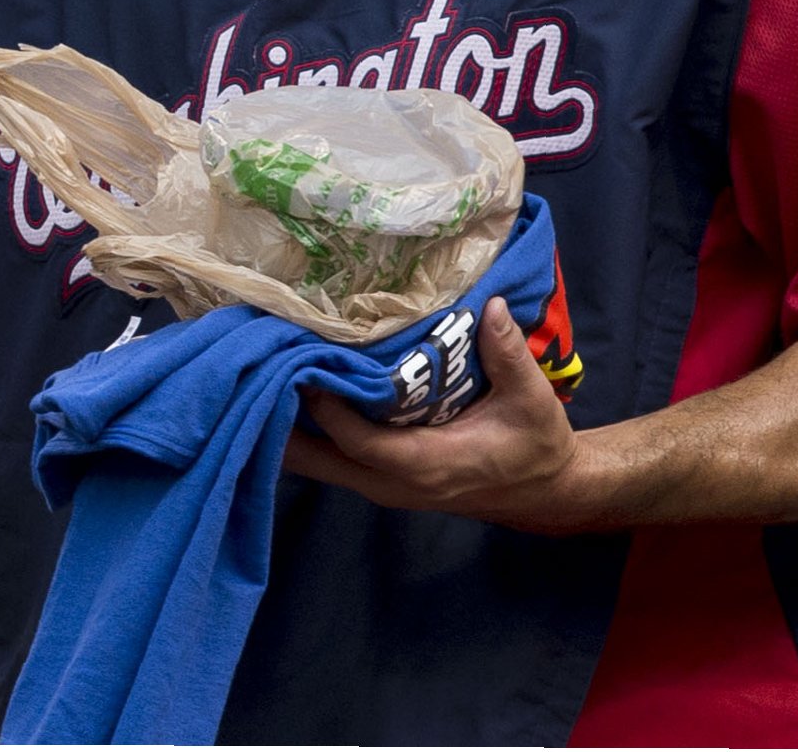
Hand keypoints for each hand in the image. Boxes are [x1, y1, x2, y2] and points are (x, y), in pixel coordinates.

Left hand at [282, 298, 587, 532]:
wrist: (542, 490)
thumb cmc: (534, 446)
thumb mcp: (532, 401)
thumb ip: (509, 355)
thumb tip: (490, 307)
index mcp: (428, 465)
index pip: (361, 443)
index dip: (329, 409)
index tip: (303, 366)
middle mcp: (393, 484)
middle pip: (320, 461)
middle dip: (283, 420)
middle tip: (255, 366)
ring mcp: (383, 485)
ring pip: (318, 464)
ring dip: (288, 423)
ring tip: (261, 370)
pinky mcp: (380, 477)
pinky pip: (331, 457)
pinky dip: (306, 429)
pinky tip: (289, 391)